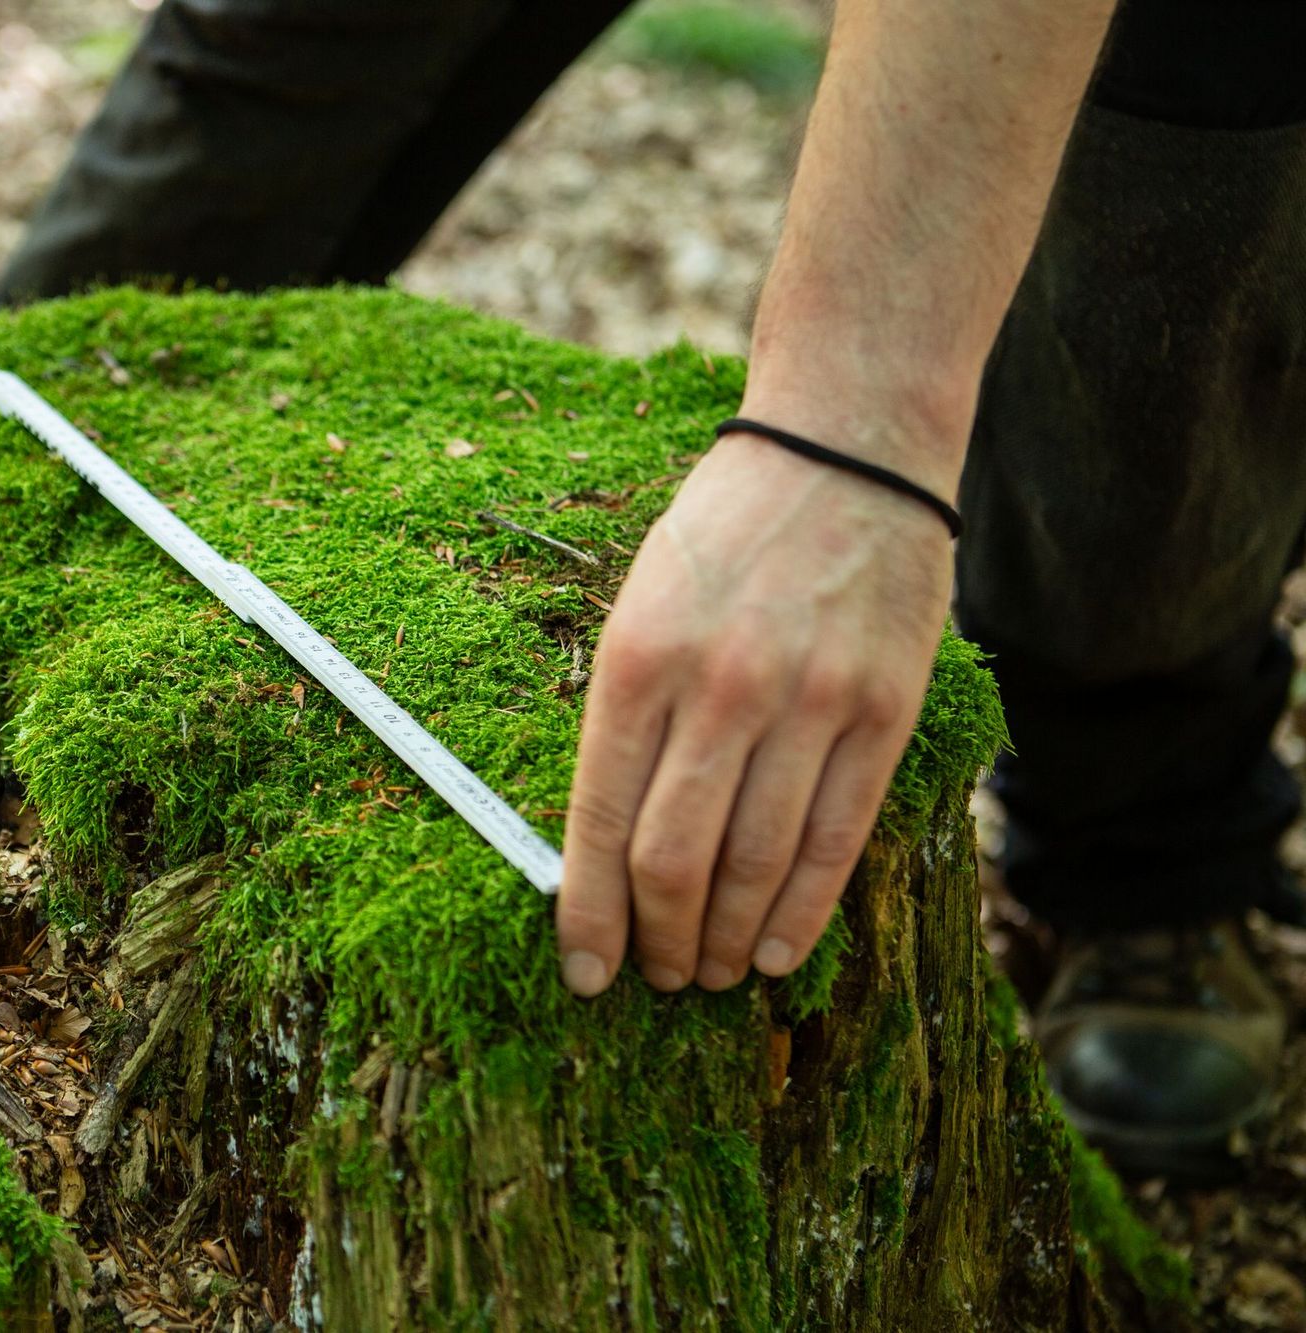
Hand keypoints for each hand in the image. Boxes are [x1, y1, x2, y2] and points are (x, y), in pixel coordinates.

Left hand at [556, 430, 954, 995]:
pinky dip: (803, 912)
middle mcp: (719, 688)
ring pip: (755, 865)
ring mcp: (807, 703)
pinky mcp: (882, 713)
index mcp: (637, 661)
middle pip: (674, 860)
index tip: (584, 973)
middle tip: (653, 977)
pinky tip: (777, 953)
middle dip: (657, 941)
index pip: (599, 821)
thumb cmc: (725, 534)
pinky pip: (836, 840)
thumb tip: (605, 844)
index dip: (587, 914)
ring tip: (710, 975)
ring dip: (726, 941)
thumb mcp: (639, 606)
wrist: (845, 451)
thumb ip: (627, 718)